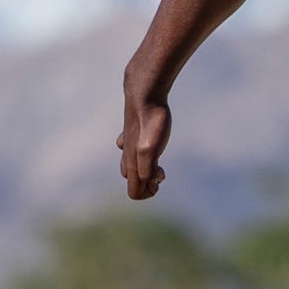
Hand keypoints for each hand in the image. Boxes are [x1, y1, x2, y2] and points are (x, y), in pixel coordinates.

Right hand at [119, 85, 173, 199]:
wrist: (145, 95)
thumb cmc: (150, 122)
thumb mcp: (149, 150)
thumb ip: (146, 170)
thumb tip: (150, 181)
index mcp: (131, 164)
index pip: (134, 194)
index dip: (149, 192)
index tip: (160, 175)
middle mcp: (128, 156)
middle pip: (133, 182)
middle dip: (148, 182)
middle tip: (160, 168)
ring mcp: (130, 144)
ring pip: (131, 166)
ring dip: (146, 168)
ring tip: (158, 157)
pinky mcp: (134, 132)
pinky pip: (131, 148)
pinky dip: (142, 152)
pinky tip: (150, 140)